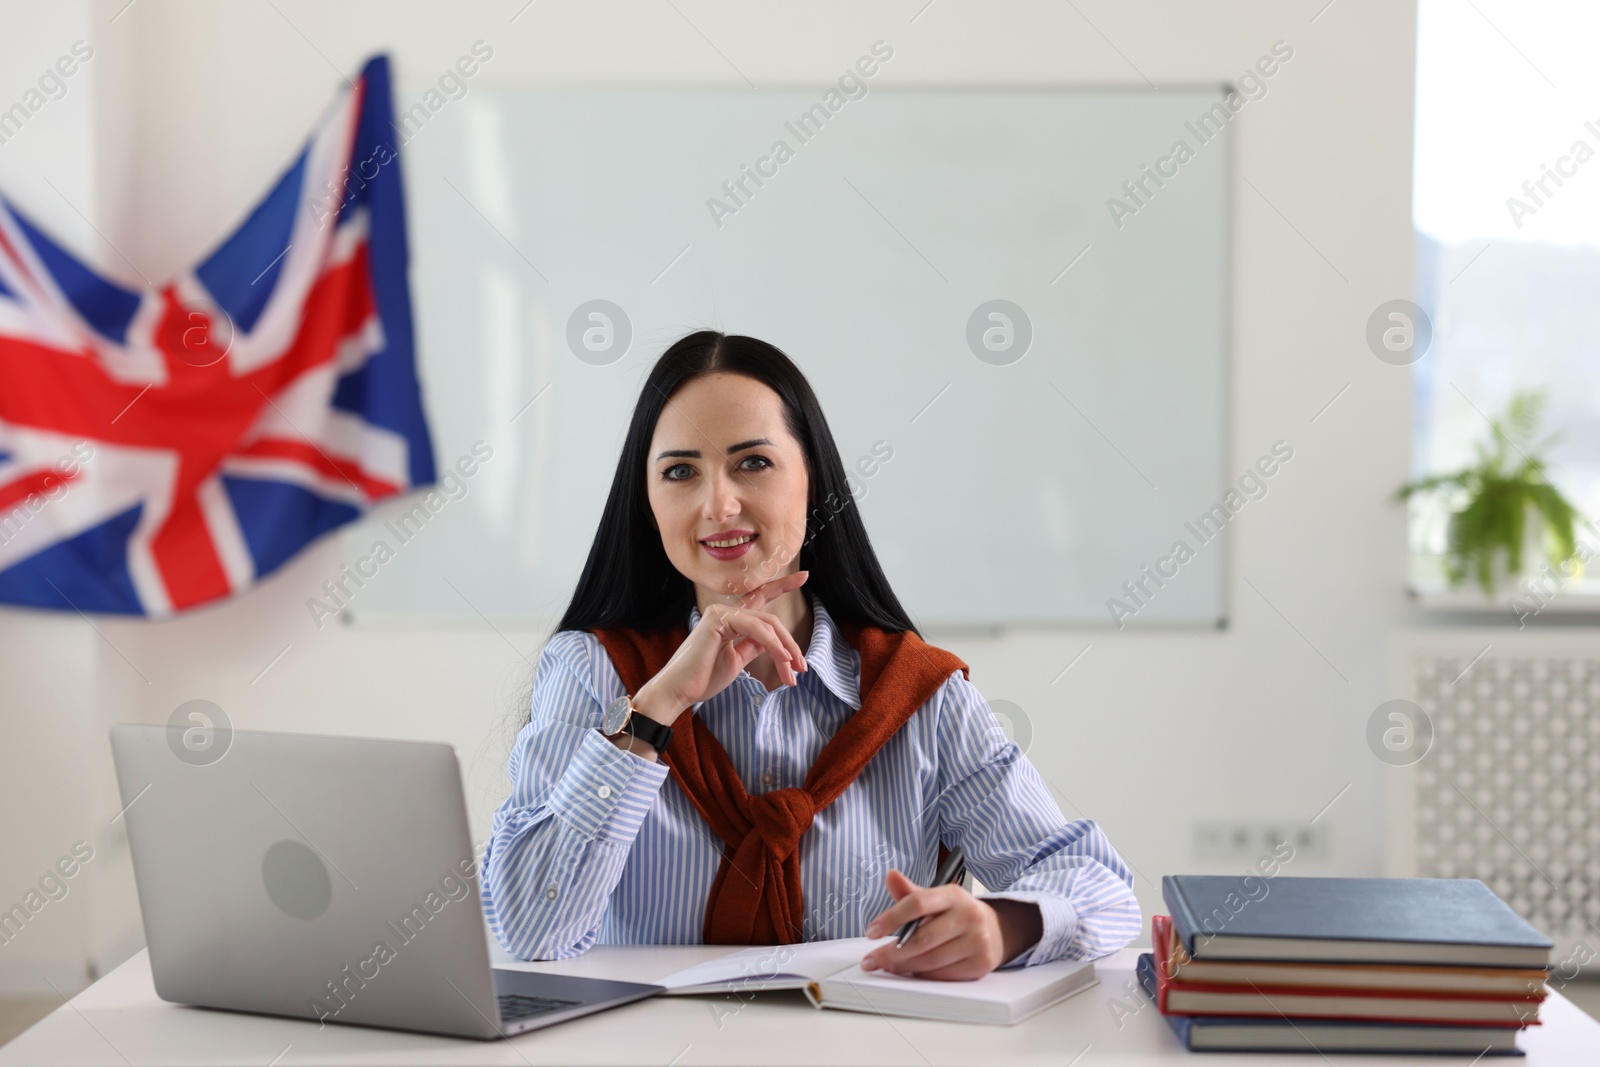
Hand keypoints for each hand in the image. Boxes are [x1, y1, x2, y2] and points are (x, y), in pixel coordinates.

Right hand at [635, 570, 809, 723]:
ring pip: (767, 624)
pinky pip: (756, 629)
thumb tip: (774, 641)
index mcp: (729, 620)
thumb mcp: (736, 660)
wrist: (679, 691)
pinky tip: (783, 658)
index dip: (781, 586)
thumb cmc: (703, 679)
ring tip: (794, 672)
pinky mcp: (718, 620)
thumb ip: (753, 646)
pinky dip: (773, 644)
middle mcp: (724, 611)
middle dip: (790, 643)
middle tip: (802, 667)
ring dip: (785, 650)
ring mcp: (720, 612)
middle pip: (770, 619)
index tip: (804, 576)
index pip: (759, 599)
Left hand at [860, 869, 1041, 979]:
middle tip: (871, 959)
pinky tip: (909, 972)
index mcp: (953, 895)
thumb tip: (890, 876)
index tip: (871, 931)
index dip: (891, 918)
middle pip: (922, 938)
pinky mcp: (980, 965)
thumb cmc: (957, 913)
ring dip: (903, 966)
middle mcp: (969, 916)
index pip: (918, 903)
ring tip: (887, 965)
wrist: (996, 930)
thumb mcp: (936, 898)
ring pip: (930, 960)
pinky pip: (942, 975)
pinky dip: (922, 975)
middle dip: (891, 952)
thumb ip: (910, 892)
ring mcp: (977, 942)